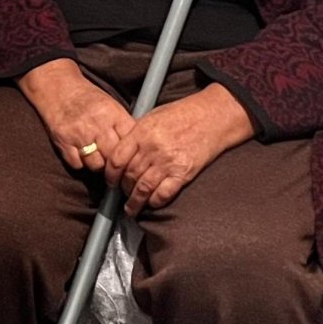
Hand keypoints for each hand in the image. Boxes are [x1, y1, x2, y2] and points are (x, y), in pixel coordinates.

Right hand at [19, 58, 134, 174]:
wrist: (58, 89)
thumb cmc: (88, 98)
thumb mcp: (110, 104)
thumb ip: (123, 124)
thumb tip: (137, 147)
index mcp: (112, 114)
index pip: (129, 142)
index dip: (132, 153)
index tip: (131, 158)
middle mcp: (97, 125)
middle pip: (114, 157)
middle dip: (116, 163)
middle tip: (114, 164)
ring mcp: (79, 135)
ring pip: (96, 165)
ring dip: (98, 165)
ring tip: (98, 158)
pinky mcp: (63, 142)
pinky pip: (78, 164)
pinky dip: (81, 163)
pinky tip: (82, 155)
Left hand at [105, 88, 255, 215]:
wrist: (212, 117)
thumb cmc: (182, 114)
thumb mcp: (153, 117)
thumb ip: (136, 134)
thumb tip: (121, 153)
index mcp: (141, 132)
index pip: (117, 160)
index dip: (110, 174)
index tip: (110, 181)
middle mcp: (152, 148)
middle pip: (129, 176)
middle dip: (123, 189)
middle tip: (122, 194)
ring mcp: (168, 162)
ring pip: (143, 188)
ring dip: (135, 202)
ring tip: (131, 209)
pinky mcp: (183, 173)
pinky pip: (163, 193)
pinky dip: (155, 202)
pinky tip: (151, 203)